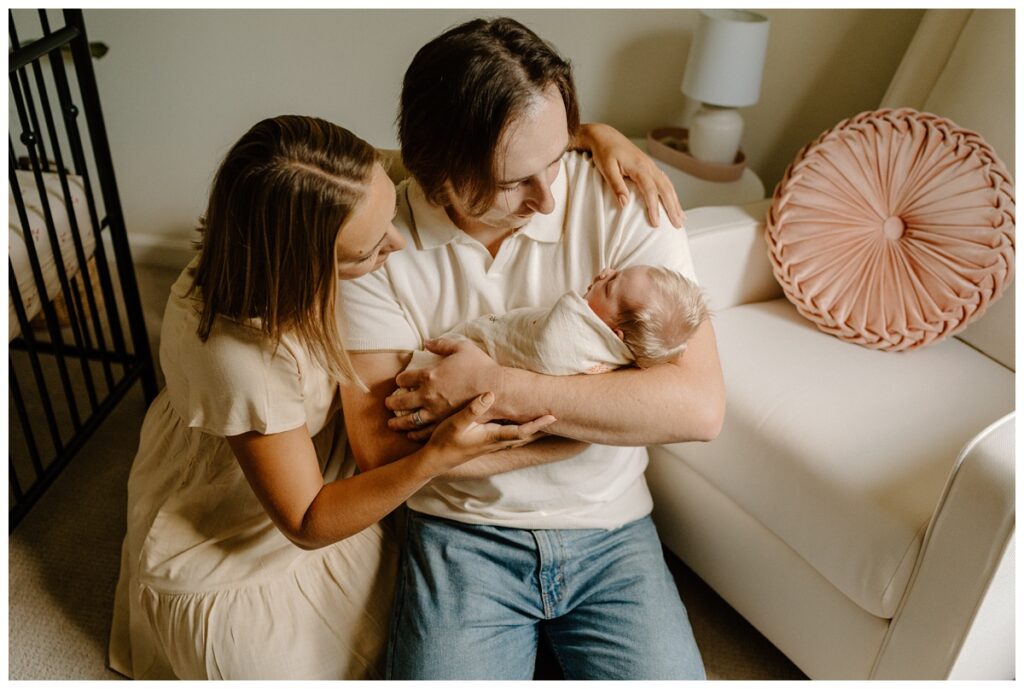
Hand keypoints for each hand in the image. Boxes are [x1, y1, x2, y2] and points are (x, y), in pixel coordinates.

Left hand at [386, 338, 501, 434]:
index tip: (400, 382)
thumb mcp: (462, 347)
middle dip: (392, 402)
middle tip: (388, 404)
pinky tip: (410, 434)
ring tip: (392, 424)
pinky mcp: (445, 423)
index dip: (400, 380)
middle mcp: (428, 394)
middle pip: (401, 401)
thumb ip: (442, 344)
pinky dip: (414, 433)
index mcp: (429, 375)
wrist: (496, 389)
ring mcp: (435, 411)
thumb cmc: (480, 367)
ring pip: (409, 419)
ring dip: (398, 422)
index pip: (405, 379)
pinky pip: (424, 431)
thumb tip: (426, 342)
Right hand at [422, 392, 556, 472]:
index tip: (553, 416)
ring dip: (533, 429)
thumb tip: (491, 395)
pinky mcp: (487, 442)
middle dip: (542, 427)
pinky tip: (520, 423)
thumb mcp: (456, 423)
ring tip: (546, 419)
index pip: (522, 431)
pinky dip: (521, 430)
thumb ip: (474, 409)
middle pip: (526, 435)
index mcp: (492, 436)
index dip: (538, 424)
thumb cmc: (444, 441)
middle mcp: (496, 442)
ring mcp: (492, 443)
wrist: (435, 461)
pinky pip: (510, 436)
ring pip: (519, 437)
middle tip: (557, 415)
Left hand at [574, 122, 685, 227]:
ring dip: (676, 202)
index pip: (650, 190)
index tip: (656, 223)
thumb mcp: (606, 168)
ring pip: (668, 185)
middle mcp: (649, 166)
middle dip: (673, 208)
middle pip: (665, 189)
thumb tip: (624, 204)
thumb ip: (616, 185)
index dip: (654, 208)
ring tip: (682, 218)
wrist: (604, 136)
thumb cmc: (604, 152)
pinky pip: (665, 181)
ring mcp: (651, 165)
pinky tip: (674, 202)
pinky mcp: (649, 166)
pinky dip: (671, 193)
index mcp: (639, 166)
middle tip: (678, 225)